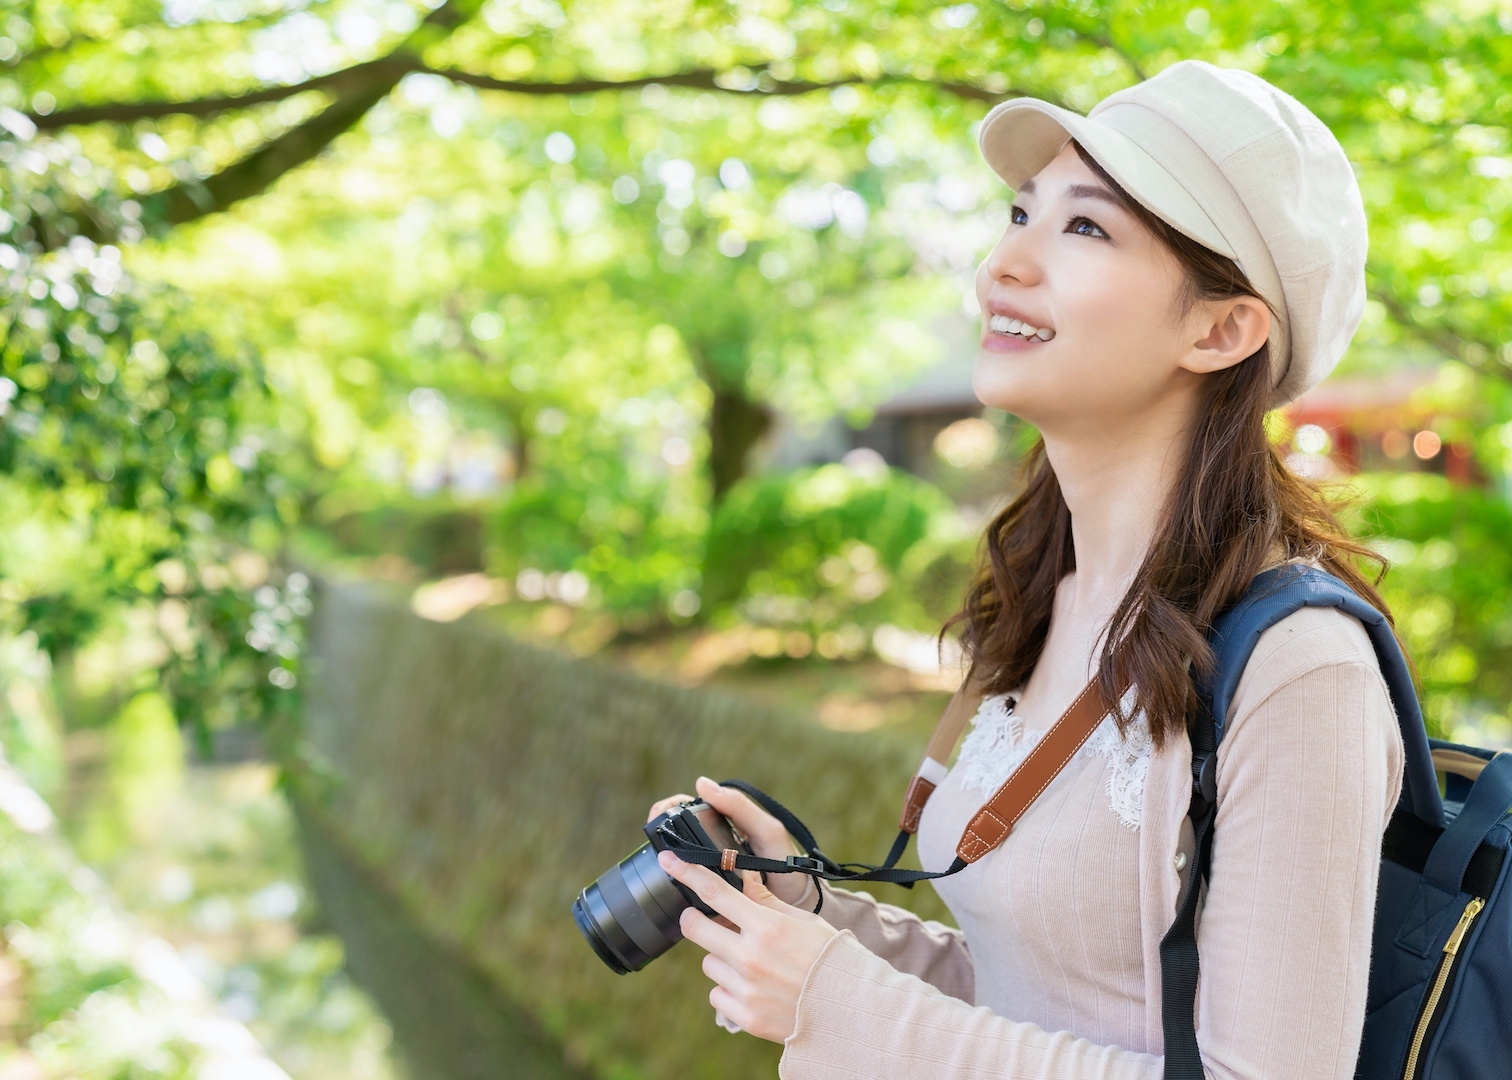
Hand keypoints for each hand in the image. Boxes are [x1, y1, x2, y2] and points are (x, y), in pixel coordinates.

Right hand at [647, 776, 812, 905]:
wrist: (800, 906)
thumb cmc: (787, 864)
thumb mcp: (767, 831)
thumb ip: (740, 808)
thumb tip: (701, 784)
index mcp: (723, 827)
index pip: (686, 810)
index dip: (669, 809)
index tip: (659, 813)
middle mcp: (711, 849)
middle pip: (675, 835)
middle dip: (660, 832)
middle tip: (656, 836)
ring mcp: (709, 875)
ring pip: (677, 864)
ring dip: (666, 859)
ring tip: (660, 859)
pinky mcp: (709, 902)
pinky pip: (685, 893)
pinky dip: (676, 888)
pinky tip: (672, 886)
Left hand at [657, 848, 838, 1042]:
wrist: (849, 1010)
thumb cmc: (830, 958)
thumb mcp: (802, 921)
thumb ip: (766, 901)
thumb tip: (743, 876)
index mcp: (766, 926)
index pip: (714, 891)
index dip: (686, 872)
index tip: (668, 860)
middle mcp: (750, 957)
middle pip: (694, 927)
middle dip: (693, 919)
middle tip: (703, 918)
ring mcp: (745, 989)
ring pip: (708, 962)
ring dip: (721, 958)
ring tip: (752, 963)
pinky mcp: (744, 1016)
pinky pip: (717, 994)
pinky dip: (729, 989)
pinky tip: (754, 988)